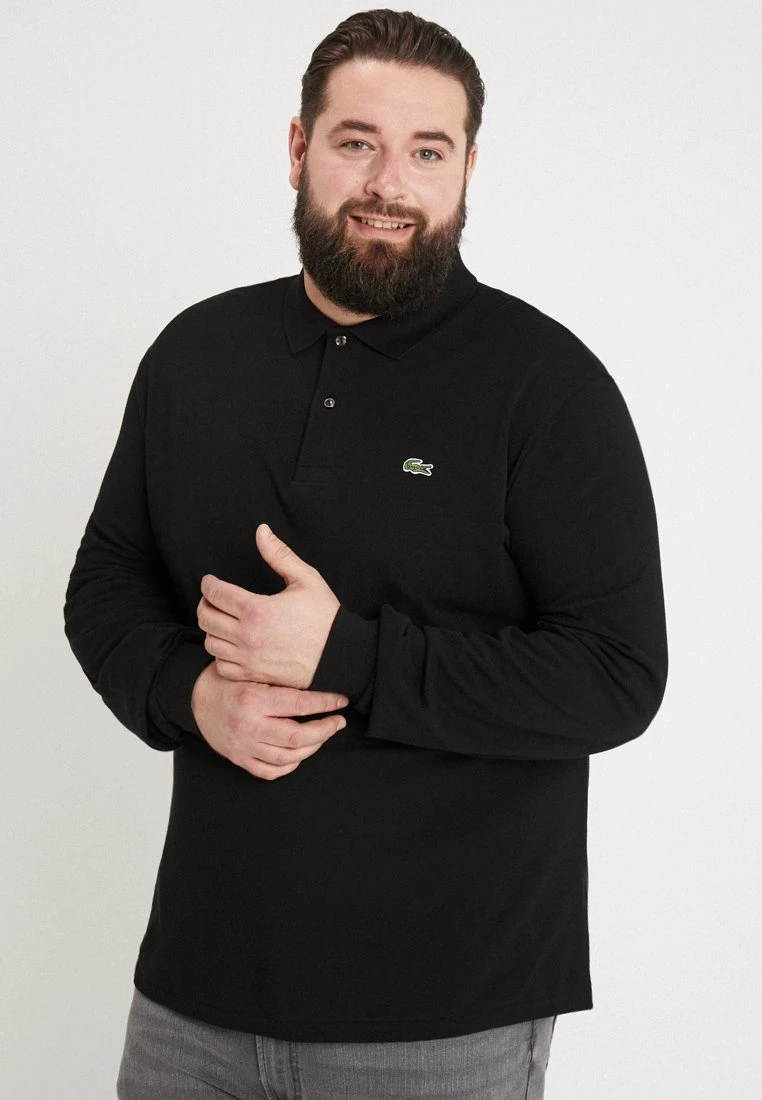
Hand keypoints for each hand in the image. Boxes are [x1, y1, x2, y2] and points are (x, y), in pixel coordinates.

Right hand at [191, 662, 348, 780]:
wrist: (194, 698)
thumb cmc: (225, 681)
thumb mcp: (250, 671)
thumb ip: (279, 680)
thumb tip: (318, 682)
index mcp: (254, 701)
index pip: (300, 704)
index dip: (326, 703)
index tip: (341, 702)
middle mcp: (249, 727)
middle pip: (298, 738)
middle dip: (325, 730)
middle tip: (338, 722)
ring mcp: (244, 747)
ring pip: (288, 757)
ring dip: (312, 748)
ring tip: (323, 735)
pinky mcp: (239, 759)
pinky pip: (270, 771)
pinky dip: (289, 765)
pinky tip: (299, 754)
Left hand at [197, 524, 339, 688]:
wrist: (340, 655)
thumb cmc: (325, 617)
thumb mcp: (306, 579)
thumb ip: (279, 554)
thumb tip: (261, 531)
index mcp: (257, 609)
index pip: (215, 593)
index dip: (208, 583)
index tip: (210, 581)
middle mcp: (247, 635)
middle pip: (206, 617)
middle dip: (205, 603)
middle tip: (213, 598)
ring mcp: (248, 658)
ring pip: (210, 642)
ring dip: (212, 628)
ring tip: (222, 620)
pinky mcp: (253, 675)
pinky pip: (221, 665)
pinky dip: (220, 654)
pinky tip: (230, 644)